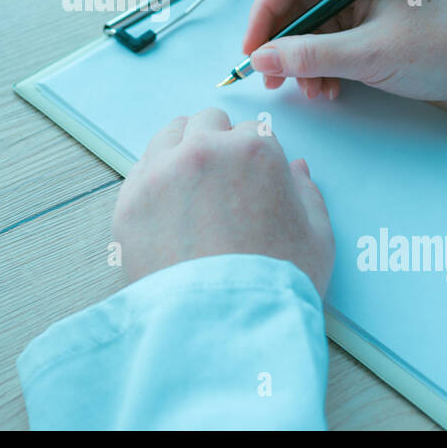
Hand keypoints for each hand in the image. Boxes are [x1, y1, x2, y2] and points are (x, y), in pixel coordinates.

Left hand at [112, 109, 333, 295]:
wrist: (222, 325)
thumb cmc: (274, 284)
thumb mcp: (317, 237)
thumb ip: (307, 193)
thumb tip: (296, 169)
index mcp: (254, 149)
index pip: (251, 130)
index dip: (253, 155)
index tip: (249, 177)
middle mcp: (203, 150)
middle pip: (207, 122)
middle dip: (217, 142)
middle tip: (221, 179)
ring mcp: (160, 173)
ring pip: (168, 136)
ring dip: (181, 150)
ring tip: (191, 187)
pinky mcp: (129, 202)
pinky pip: (139, 172)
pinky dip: (153, 181)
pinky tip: (167, 208)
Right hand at [242, 0, 446, 110]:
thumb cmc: (439, 49)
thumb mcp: (368, 55)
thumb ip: (309, 56)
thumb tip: (260, 59)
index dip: (264, 14)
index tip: (253, 50)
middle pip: (299, 3)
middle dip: (284, 44)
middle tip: (272, 78)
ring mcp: (367, 1)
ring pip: (313, 27)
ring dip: (304, 61)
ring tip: (311, 91)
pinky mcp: (373, 26)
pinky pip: (332, 42)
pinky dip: (324, 66)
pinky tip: (330, 89)